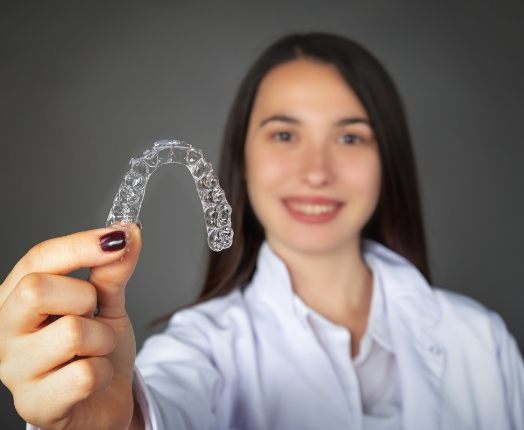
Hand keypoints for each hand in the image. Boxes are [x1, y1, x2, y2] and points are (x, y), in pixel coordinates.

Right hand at [0, 224, 141, 428]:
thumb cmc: (97, 349)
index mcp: (17, 298)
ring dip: (102, 339)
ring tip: (96, 350)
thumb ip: (112, 271)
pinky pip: (84, 374)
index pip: (37, 259)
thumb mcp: (107, 303)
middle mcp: (6, 331)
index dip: (79, 245)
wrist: (105, 399)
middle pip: (36, 289)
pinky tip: (92, 377)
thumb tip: (128, 232)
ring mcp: (15, 370)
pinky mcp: (35, 405)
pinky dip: (103, 372)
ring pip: (72, 332)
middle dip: (85, 297)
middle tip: (93, 314)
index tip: (118, 238)